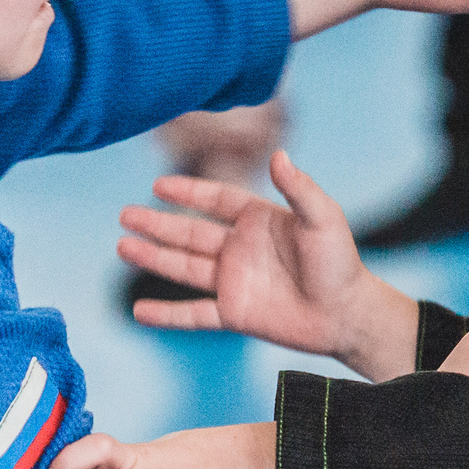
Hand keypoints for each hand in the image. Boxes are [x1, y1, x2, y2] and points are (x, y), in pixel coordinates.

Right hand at [121, 150, 420, 380]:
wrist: (347, 315)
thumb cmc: (340, 263)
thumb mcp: (323, 219)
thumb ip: (299, 188)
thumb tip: (279, 154)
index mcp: (258, 221)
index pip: (216, 200)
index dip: (188, 191)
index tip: (157, 184)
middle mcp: (240, 249)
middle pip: (189, 232)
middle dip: (157, 223)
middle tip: (125, 214)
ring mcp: (234, 282)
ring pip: (184, 268)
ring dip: (154, 258)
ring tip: (122, 246)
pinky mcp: (234, 314)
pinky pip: (193, 314)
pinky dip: (166, 315)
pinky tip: (138, 312)